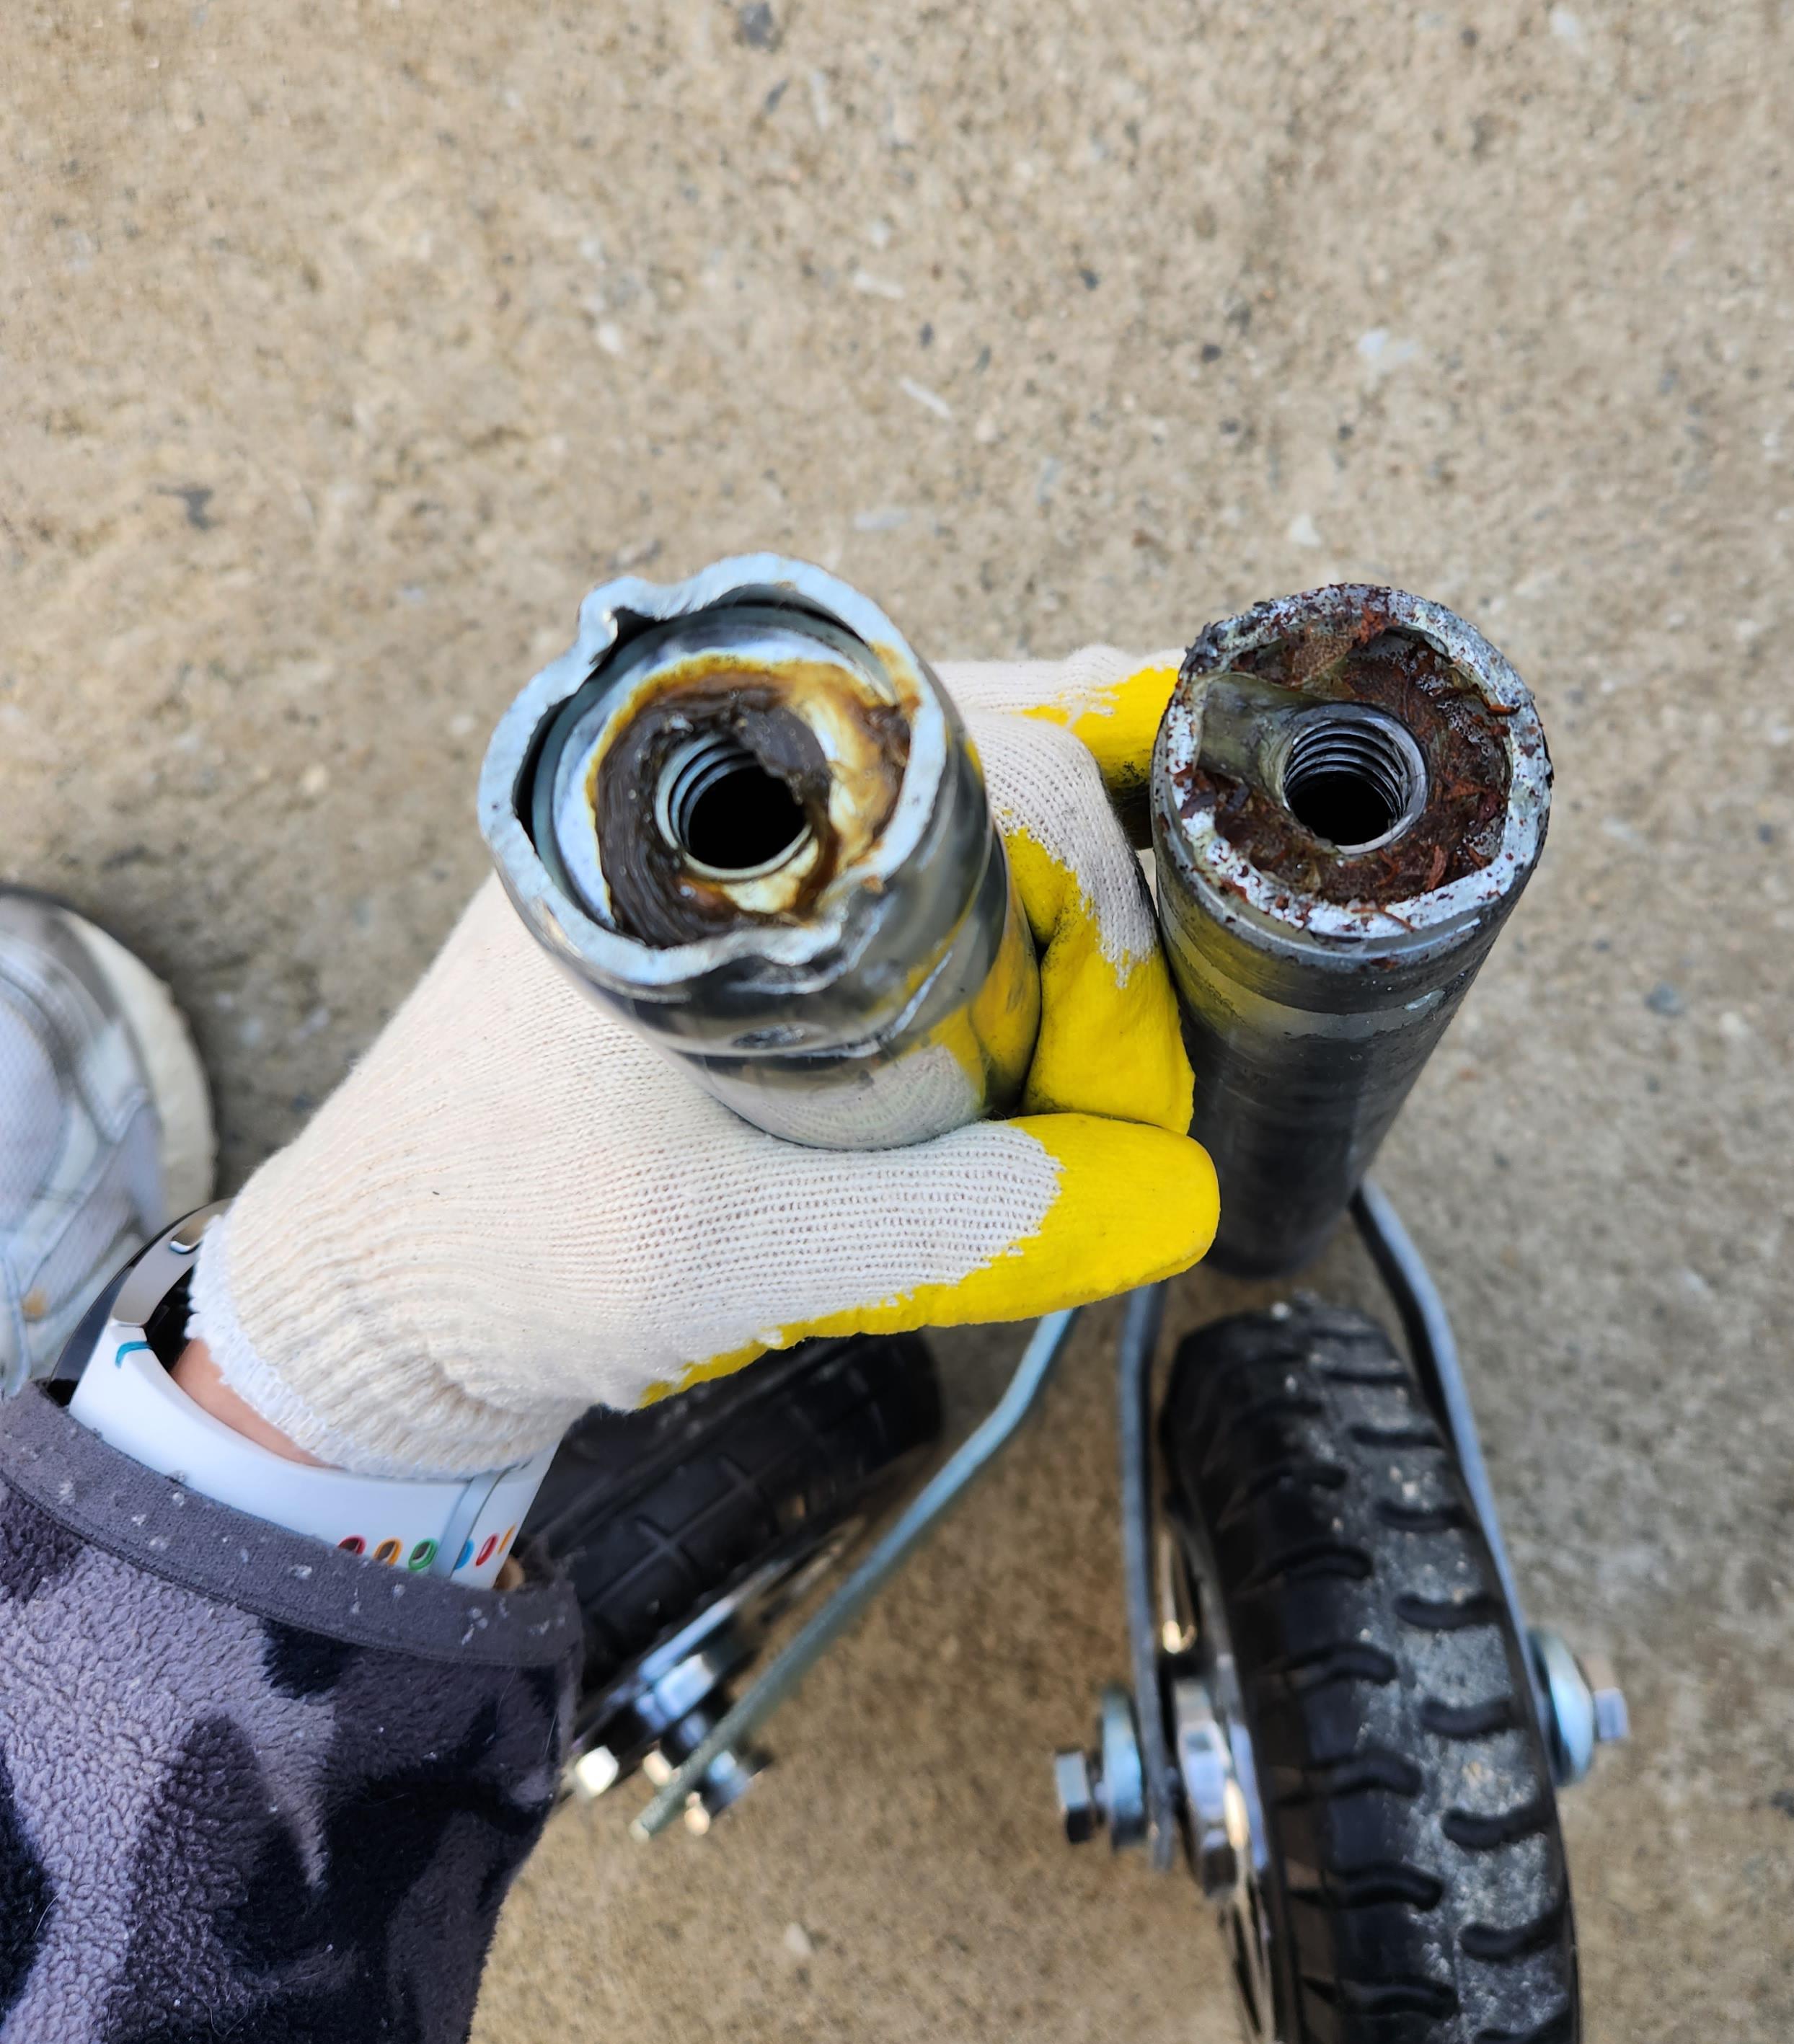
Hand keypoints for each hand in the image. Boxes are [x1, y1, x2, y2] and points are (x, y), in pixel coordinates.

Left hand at [184, 652, 1215, 1480]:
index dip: (1104, 928)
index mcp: (685, 813)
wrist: (363, 1302)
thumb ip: (959, 1229)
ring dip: (1081, 870)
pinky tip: (1084, 957)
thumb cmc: (501, 1257)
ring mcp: (717, 833)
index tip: (1128, 1096)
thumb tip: (1176, 1190)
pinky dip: (1015, 893)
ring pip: (965, 781)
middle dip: (1117, 871)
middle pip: (991, 741)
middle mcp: (701, 779)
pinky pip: (912, 853)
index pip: (981, 780)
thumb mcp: (740, 1259)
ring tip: (1157, 1002)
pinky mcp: (728, 904)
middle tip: (1180, 1040)